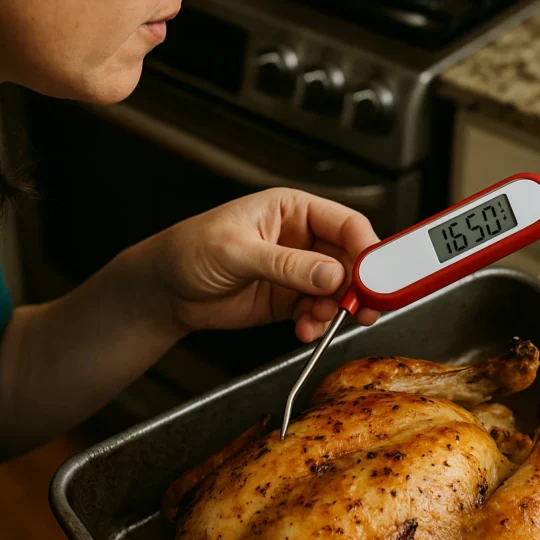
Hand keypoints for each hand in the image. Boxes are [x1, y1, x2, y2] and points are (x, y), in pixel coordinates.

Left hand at [149, 188, 380, 341]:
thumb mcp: (237, 253)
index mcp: (292, 209)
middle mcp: (302, 238)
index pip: (345, 224)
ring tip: (316, 321)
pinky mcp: (289, 299)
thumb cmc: (190, 251)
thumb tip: (330, 274)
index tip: (375, 276)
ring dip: (336, 310)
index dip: (366, 249)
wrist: (164, 290)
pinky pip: (318, 312)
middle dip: (358, 287)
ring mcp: (297, 270)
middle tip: (364, 309)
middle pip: (350, 260)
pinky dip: (317, 324)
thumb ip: (286, 264)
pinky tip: (304, 331)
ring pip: (338, 290)